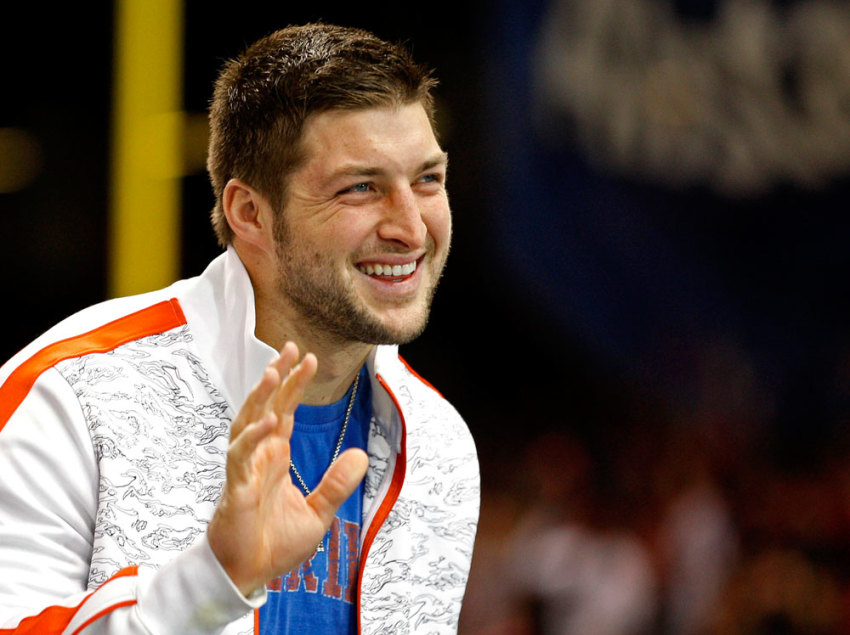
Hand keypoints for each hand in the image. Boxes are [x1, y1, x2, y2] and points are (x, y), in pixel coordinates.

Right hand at [207, 342, 368, 596]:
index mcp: (275, 457)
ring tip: (274, 372)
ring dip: (260, 397)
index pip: (284, 411)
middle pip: (265, 406)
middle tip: (291, 348)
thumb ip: (336, 484)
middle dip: (277, 377)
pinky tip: (269, 420)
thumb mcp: (317, 514)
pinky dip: (253, 436)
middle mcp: (258, 456)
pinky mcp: (235, 487)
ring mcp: (244, 469)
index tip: (308, 359)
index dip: (294, 385)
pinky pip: (241, 455)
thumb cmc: (273, 545)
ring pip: (248, 422)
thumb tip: (361, 455)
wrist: (247, 575)